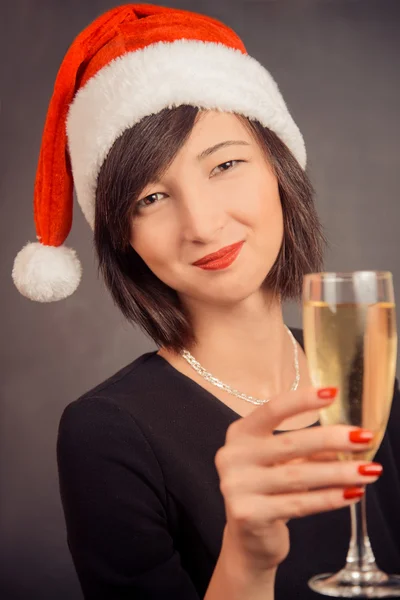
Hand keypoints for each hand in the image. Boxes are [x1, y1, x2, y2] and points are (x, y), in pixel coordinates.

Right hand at [214, 387, 380, 575]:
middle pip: (290, 442)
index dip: (302, 400)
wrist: (248, 537)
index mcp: (240, 434)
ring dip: (339, 472)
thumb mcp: (285, 463)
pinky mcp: (248, 514)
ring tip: (369, 470)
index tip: (332, 392)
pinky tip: (353, 493)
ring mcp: (237, 486)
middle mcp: (232, 456)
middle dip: (332, 439)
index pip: (272, 409)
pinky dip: (330, 498)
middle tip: (364, 437)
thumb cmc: (269, 489)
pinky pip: (298, 504)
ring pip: (299, 476)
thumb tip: (351, 437)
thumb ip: (309, 449)